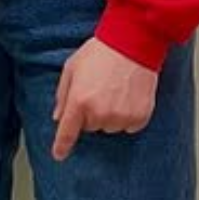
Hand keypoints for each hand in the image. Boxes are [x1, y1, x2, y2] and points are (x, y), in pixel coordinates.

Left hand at [50, 37, 158, 160]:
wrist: (133, 43)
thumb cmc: (101, 52)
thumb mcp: (72, 68)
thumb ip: (63, 95)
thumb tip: (59, 117)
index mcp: (79, 101)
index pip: (67, 132)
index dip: (62, 146)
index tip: (59, 155)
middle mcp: (99, 113)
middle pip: (90, 127)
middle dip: (91, 112)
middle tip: (99, 90)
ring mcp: (121, 117)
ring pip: (110, 127)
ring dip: (110, 115)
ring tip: (115, 90)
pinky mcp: (139, 117)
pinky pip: (129, 126)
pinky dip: (128, 115)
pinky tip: (128, 96)